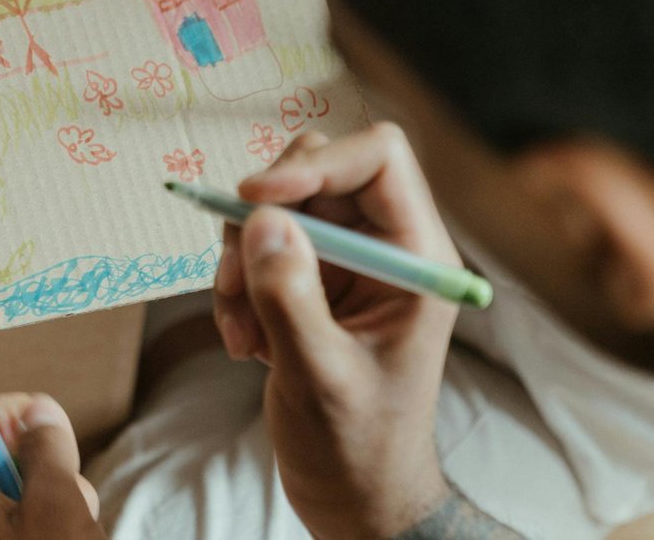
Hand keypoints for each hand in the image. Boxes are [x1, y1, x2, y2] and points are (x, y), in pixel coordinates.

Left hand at [0, 393, 104, 539]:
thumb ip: (46, 449)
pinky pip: (21, 526)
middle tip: (65, 468)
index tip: (24, 414)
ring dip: (51, 495)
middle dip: (33, 459)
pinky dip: (50, 521)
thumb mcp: (55, 502)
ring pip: (12, 498)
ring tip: (77, 516)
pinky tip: (75, 531)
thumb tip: (37, 409)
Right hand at [212, 124, 459, 537]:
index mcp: (417, 257)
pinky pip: (258, 246)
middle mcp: (385, 246)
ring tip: (242, 329)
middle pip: (316, 172)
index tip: (257, 199)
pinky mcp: (311, 280)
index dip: (316, 163)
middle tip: (236, 279)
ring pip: (277, 209)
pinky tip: (245, 343)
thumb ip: (290, 297)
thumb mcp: (320, 377)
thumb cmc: (358, 448)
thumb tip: (262, 221)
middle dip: (262, 219)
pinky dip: (236, 287)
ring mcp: (346, 262)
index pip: (378, 158)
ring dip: (240, 261)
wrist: (354, 496)